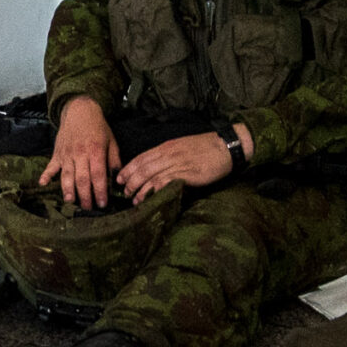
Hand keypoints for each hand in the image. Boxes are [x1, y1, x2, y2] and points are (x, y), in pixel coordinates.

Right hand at [38, 96, 121, 208]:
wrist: (80, 110)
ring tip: (69, 201)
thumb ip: (114, 160)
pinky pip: (51, 165)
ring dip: (67, 189)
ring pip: (66, 175)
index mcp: (95, 151)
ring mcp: (67, 154)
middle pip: (82, 179)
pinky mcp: (57, 153)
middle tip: (88, 208)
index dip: (100, 191)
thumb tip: (118, 179)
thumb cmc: (98, 127)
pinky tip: (42, 184)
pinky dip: (46, 175)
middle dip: (85, 196)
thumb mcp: (111, 141)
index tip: (103, 203)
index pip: (98, 175)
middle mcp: (80, 154)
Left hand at [116, 123, 253, 203]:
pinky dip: (156, 189)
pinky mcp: (187, 173)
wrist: (226, 146)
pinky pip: (167, 180)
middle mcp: (169, 154)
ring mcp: (178, 163)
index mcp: (166, 147)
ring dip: (141, 189)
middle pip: (143, 168)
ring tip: (135, 199)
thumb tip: (157, 170)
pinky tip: (151, 197)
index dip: (129, 169)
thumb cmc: (206, 148)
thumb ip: (169, 157)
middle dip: (131, 181)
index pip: (141, 157)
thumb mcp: (182, 147)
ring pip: (152, 175)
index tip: (120, 179)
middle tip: (125, 193)